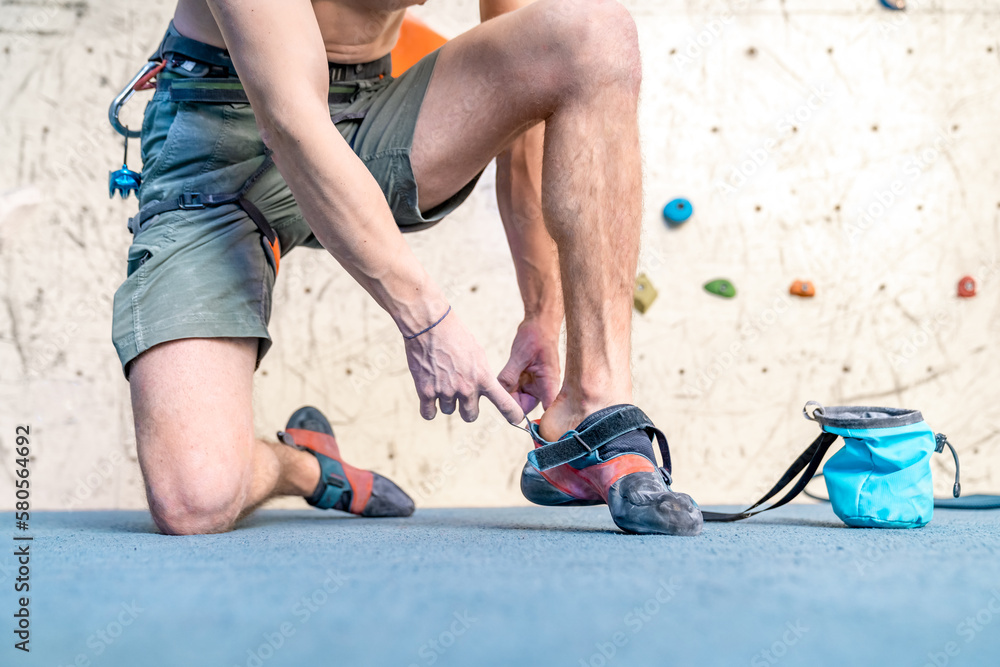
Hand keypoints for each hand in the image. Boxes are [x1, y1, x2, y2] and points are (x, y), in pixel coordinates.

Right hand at [404, 308, 524, 423]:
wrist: (430, 325)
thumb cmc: (455, 335)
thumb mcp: (478, 354)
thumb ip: (482, 376)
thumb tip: (483, 391)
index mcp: (483, 378)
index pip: (505, 404)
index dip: (513, 415)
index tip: (516, 420)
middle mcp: (467, 388)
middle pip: (471, 416)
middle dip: (467, 408)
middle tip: (460, 393)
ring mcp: (446, 391)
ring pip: (448, 410)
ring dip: (446, 401)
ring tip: (441, 380)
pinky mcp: (426, 391)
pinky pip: (429, 413)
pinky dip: (429, 408)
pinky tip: (429, 395)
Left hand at [497, 318, 560, 414]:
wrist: (540, 323)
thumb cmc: (536, 337)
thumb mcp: (520, 355)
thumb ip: (509, 375)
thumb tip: (499, 392)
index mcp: (549, 385)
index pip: (547, 413)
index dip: (535, 421)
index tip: (517, 419)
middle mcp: (543, 388)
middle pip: (525, 407)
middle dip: (511, 402)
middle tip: (501, 388)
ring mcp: (534, 384)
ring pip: (518, 398)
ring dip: (508, 392)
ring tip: (506, 375)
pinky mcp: (527, 379)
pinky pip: (515, 389)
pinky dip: (507, 385)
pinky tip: (505, 374)